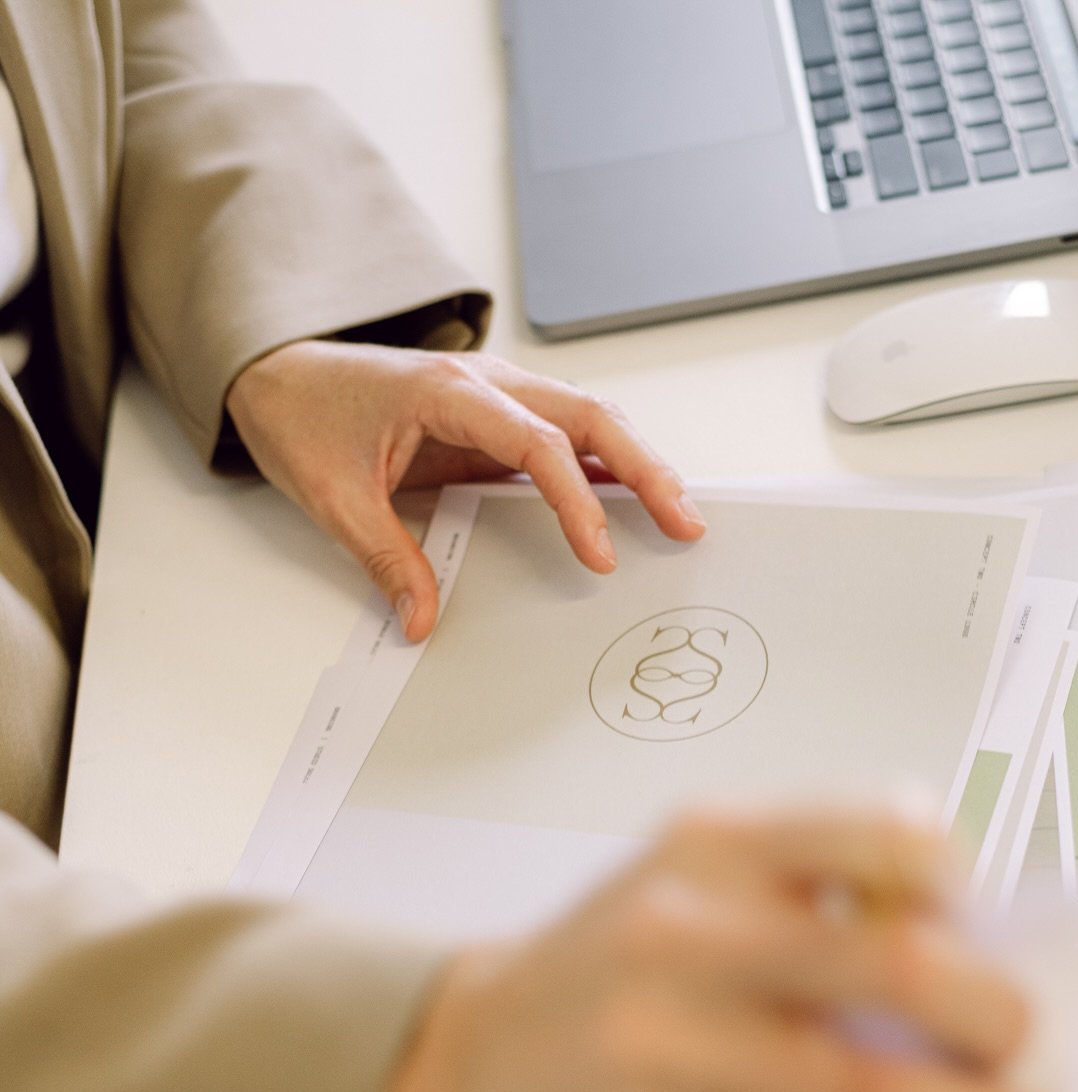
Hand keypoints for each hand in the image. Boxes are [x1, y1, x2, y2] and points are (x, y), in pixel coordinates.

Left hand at [226, 341, 705, 639]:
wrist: (279, 373)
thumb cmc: (305, 417)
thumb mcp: (334, 497)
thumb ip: (385, 558)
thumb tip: (422, 621)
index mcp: (448, 391)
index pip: (537, 442)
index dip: (576, 500)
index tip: (598, 554)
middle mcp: (487, 382)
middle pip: (590, 417)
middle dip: (646, 469)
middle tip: (686, 521)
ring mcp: (498, 395)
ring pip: (590, 420)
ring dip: (638, 465)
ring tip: (679, 516)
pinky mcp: (498, 417)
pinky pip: (566, 437)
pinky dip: (607, 468)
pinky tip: (635, 502)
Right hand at [380, 809, 1064, 1091]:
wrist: (462, 1064)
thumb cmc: (609, 970)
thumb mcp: (691, 883)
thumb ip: (811, 882)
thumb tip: (962, 915)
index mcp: (709, 847)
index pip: (868, 835)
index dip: (955, 878)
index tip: (990, 923)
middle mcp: (680, 933)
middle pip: (884, 964)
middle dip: (989, 1013)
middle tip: (1028, 1044)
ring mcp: (657, 1048)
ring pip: (859, 1091)